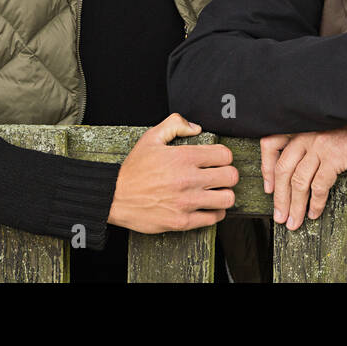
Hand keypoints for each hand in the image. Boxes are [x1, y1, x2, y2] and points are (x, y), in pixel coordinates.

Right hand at [107, 113, 237, 232]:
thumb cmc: (134, 169)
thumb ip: (175, 124)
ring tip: (216, 192)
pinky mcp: (183, 221)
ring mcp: (187, 202)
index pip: (224, 155)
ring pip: (227, 198)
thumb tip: (196, 128)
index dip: (223, 156)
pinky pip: (214, 218)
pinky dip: (215, 212)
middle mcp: (188, 179)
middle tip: (219, 176)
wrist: (115, 197)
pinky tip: (207, 206)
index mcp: (183, 157)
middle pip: (231, 176)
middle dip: (227, 174)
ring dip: (224, 194)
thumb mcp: (151, 138)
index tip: (217, 160)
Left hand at [260, 122, 346, 229]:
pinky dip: (315, 203)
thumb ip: (302, 144)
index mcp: (298, 127)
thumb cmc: (346, 131)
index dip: (266, 169)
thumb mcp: (318, 130)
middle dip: (280, 197)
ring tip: (295, 221)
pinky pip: (319, 186)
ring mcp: (318, 145)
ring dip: (295, 206)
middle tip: (280, 216)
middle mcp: (305, 134)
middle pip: (283, 169)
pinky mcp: (334, 156)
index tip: (268, 189)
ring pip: (298, 181)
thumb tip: (287, 176)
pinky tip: (314, 213)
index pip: (270, 145)